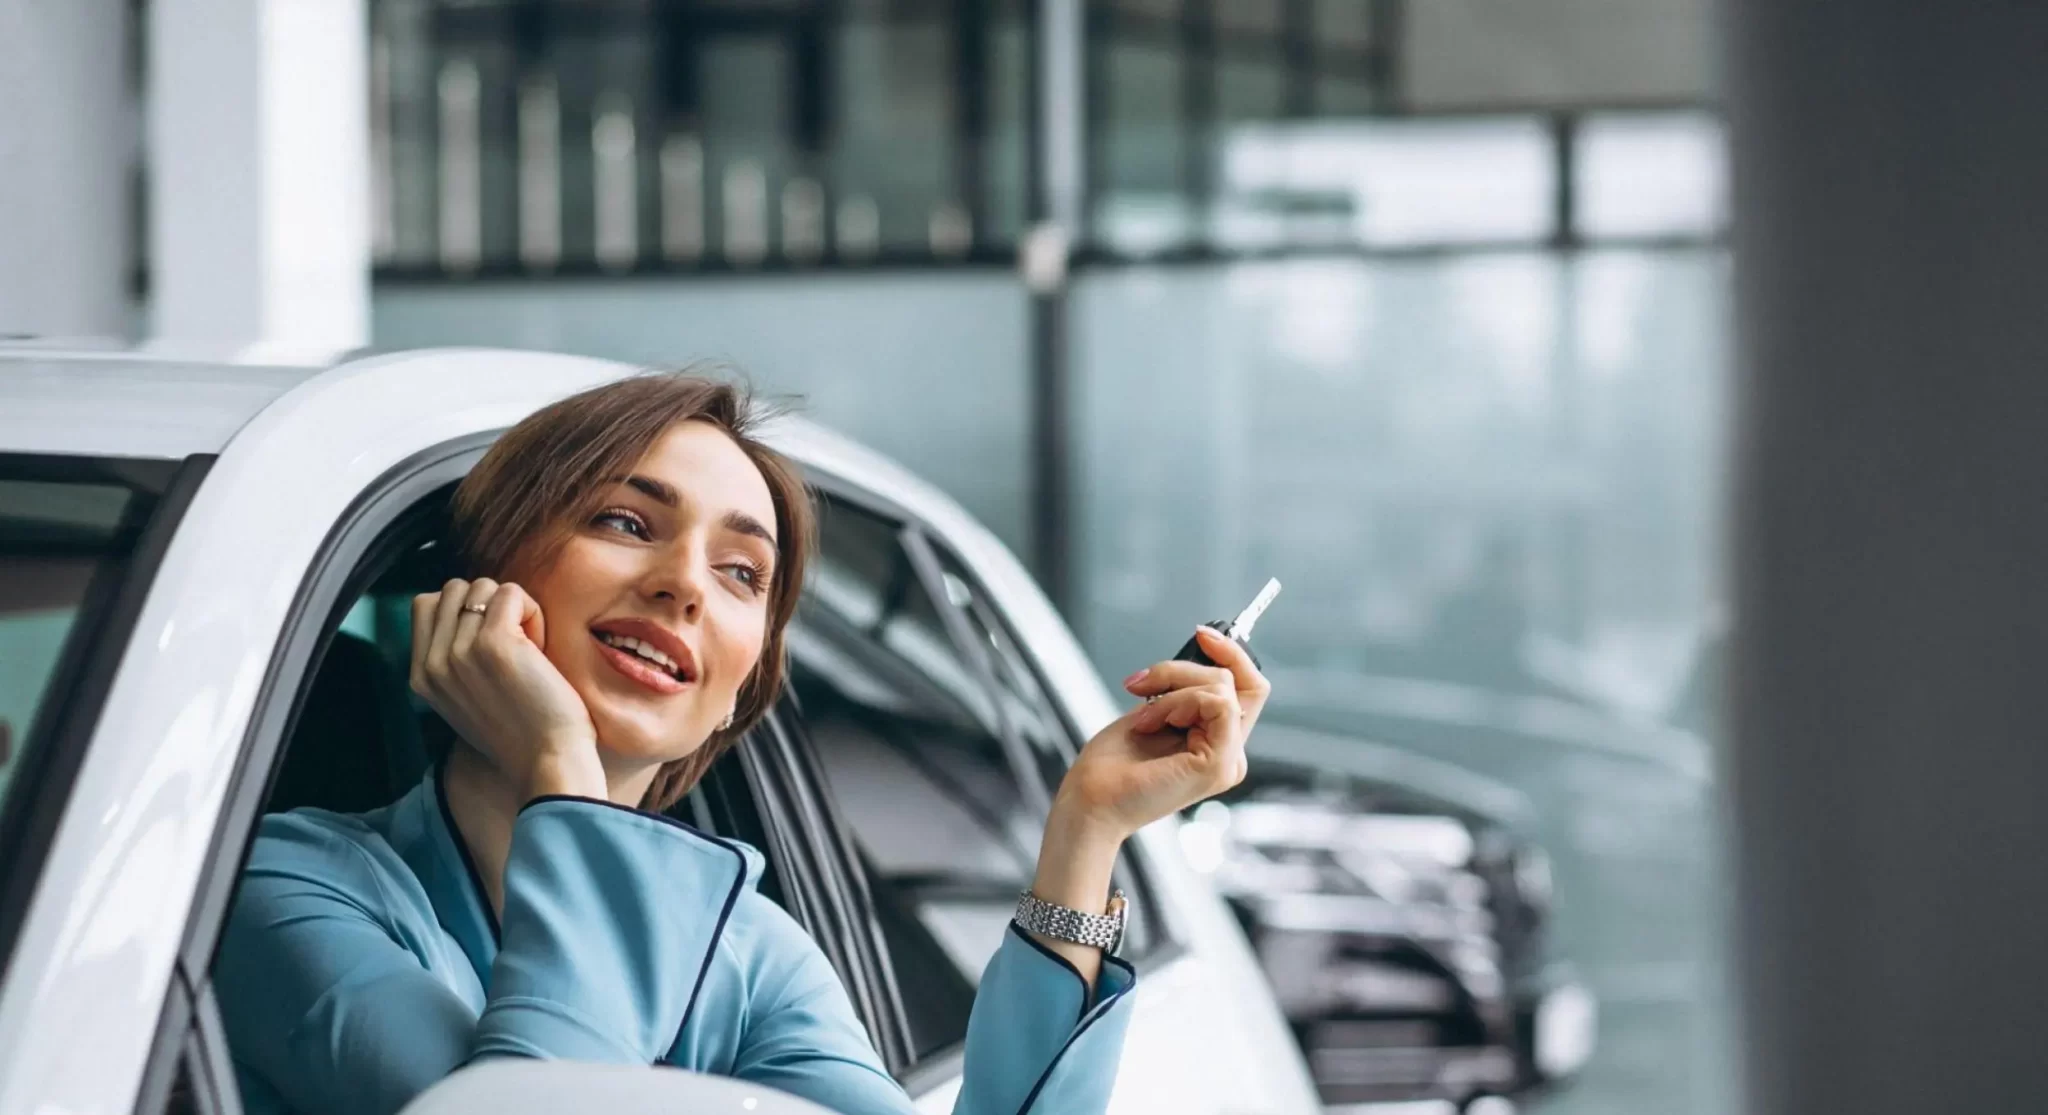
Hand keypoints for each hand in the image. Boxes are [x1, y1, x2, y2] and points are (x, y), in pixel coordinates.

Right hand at [409, 578, 604, 799]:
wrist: (548, 762)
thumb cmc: (522, 731)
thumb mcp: (466, 698)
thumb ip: (454, 658)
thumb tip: (467, 609)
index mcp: (421, 676)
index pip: (424, 604)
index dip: (464, 608)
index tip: (492, 640)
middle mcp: (433, 662)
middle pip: (453, 589)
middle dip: (489, 604)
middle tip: (515, 645)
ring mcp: (458, 650)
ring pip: (482, 586)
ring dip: (513, 608)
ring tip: (528, 649)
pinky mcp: (492, 642)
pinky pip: (511, 593)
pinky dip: (533, 611)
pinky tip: (540, 649)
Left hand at [1052, 626, 1271, 839]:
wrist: (1090, 800)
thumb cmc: (1111, 765)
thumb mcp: (1154, 712)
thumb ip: (1185, 691)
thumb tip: (1203, 650)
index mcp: (1218, 745)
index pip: (1249, 690)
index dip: (1232, 655)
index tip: (1203, 633)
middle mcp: (1230, 755)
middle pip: (1245, 683)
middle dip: (1189, 667)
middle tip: (1147, 680)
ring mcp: (1228, 762)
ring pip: (1222, 688)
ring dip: (1172, 690)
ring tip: (1143, 717)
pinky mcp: (1219, 765)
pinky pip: (1215, 703)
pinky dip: (1177, 702)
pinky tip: (1152, 722)